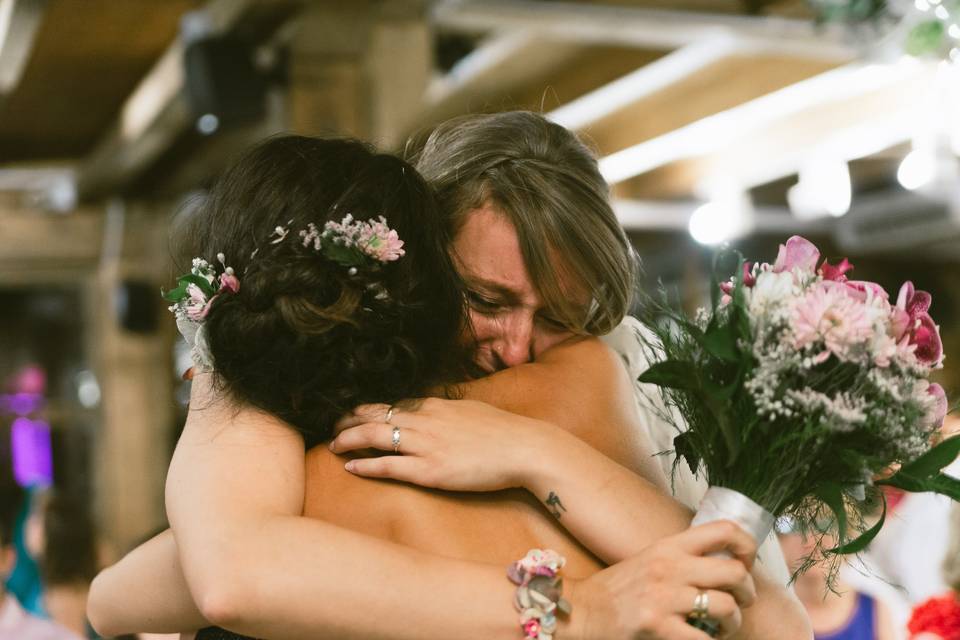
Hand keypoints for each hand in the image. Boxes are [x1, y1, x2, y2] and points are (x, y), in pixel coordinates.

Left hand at [330, 398, 566, 490]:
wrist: (524, 448)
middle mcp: (425, 421)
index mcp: (435, 406)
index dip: (368, 408)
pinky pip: (388, 465)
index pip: (392, 403)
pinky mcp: (430, 471)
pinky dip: (365, 464)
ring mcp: (425, 445)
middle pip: (375, 415)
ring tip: (333, 444)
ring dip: (348, 439)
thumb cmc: (504, 431)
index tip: (354, 413)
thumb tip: (438, 409)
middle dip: (349, 420)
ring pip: (375, 436)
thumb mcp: (472, 410)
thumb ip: (449, 410)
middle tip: (333, 427)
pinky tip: (350, 466)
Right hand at [572, 521, 757, 639]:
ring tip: (722, 628)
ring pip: (726, 607)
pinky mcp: (659, 627)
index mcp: (669, 546)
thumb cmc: (617, 589)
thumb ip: (682, 558)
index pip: (725, 530)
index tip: (747, 563)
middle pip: (735, 572)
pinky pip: (704, 639)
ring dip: (733, 622)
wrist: (581, 610)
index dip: (748, 546)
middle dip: (747, 592)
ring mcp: (664, 597)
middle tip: (741, 602)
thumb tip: (724, 564)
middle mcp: (669, 567)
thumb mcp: (649, 559)